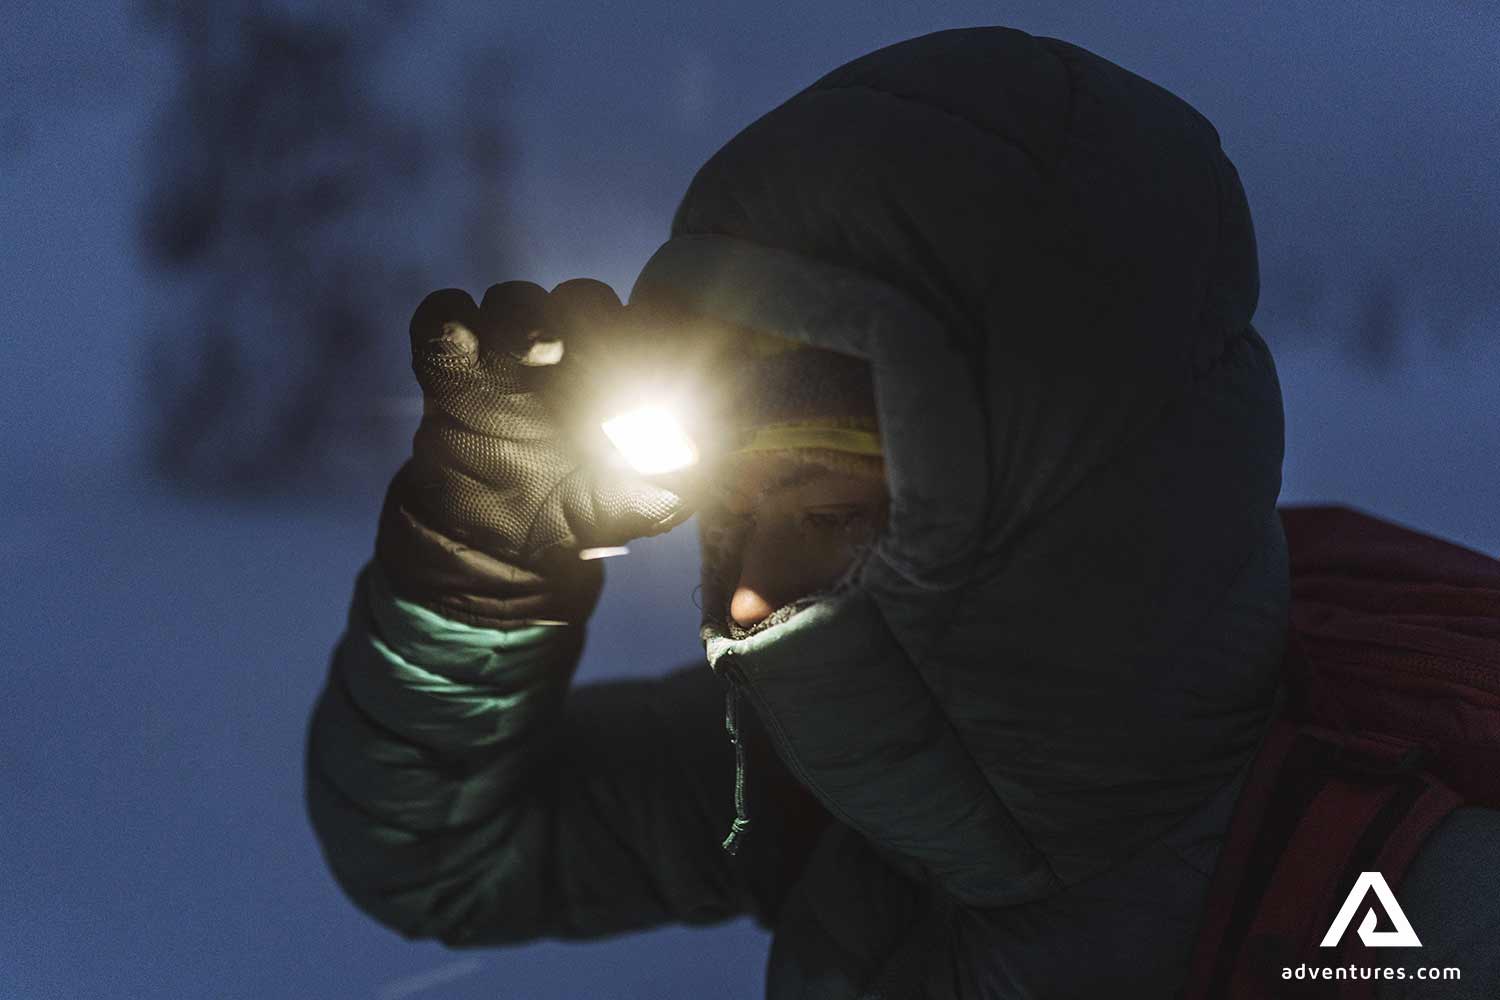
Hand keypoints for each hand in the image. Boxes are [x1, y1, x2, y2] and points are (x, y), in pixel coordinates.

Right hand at [376, 279, 690, 626]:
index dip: (658, 321)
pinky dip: (449, 318)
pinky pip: (443, 316)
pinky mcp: (451, 368)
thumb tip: (713, 444)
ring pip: (517, 299)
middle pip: (581, 299)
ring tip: (539, 353)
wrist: (503, 550)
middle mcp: (569, 350)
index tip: (661, 345)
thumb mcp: (648, 505)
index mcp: (623, 369)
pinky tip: (466, 346)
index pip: (646, 317)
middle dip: (592, 315)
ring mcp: (506, 354)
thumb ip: (684, 476)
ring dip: (526, 316)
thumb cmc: (586, 513)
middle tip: (598, 350)